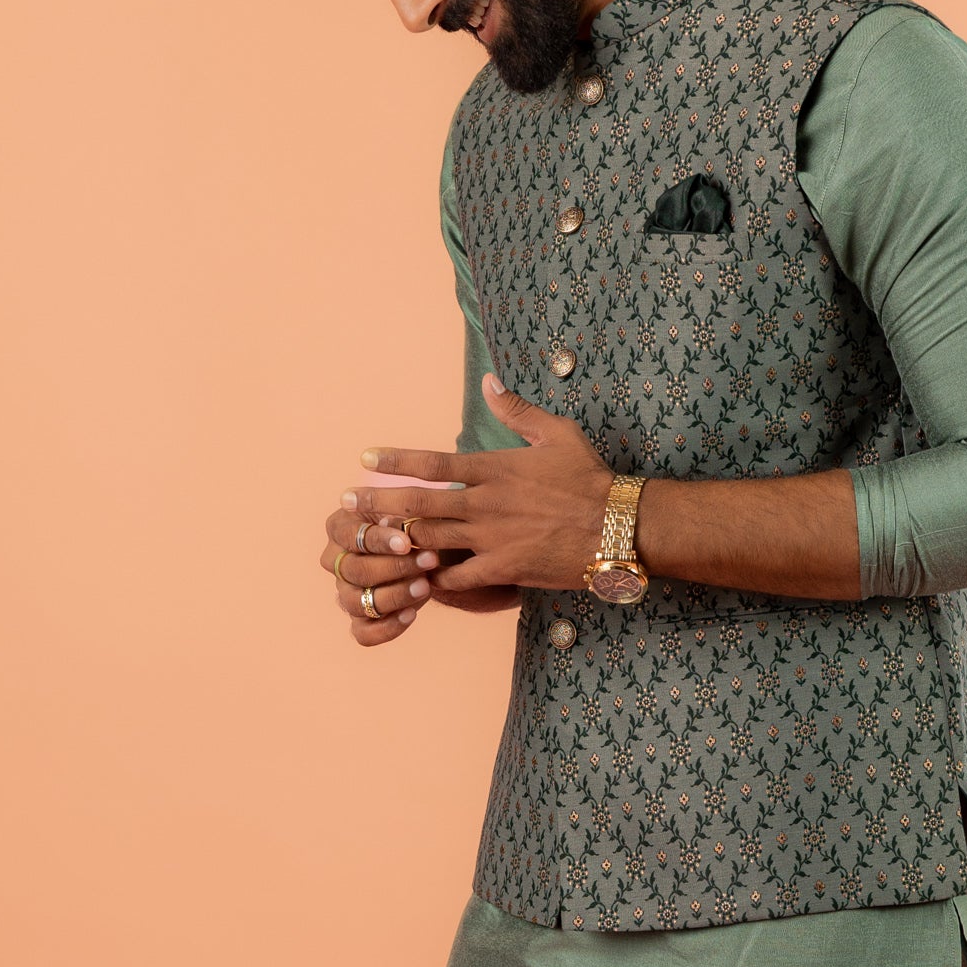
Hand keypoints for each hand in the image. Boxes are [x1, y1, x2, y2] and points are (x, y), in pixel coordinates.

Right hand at [319, 480, 520, 647]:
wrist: (431, 546)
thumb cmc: (418, 522)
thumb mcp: (412, 509)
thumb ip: (404, 516)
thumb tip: (402, 526)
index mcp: (340, 528)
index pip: (349, 536)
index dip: (377, 540)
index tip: (407, 540)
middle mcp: (336, 562)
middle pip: (354, 571)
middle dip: (393, 567)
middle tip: (429, 561)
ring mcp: (346, 593)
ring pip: (357, 603)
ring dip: (394, 595)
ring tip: (426, 587)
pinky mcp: (360, 621)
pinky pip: (363, 634)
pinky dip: (385, 627)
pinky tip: (412, 614)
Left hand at [359, 376, 614, 596]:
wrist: (619, 525)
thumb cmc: (591, 478)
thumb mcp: (558, 433)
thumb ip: (518, 411)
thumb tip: (490, 383)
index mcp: (494, 468)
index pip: (433, 461)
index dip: (395, 460)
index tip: (365, 458)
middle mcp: (485, 503)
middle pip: (419, 504)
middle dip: (379, 503)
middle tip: (346, 503)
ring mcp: (492, 538)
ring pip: (431, 541)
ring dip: (398, 543)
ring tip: (369, 545)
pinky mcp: (505, 569)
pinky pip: (459, 578)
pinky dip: (435, 581)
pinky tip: (415, 583)